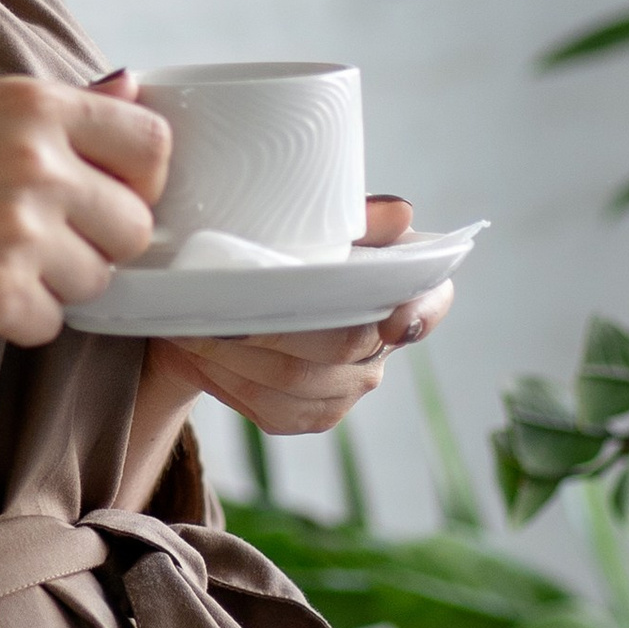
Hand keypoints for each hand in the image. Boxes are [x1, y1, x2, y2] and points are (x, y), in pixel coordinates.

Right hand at [0, 75, 172, 348]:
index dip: (135, 179)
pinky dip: (17, 318)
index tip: (102, 193)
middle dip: (97, 242)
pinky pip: (50, 322)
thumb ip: (57, 107)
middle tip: (36, 240)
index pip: (152, 144)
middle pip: (134, 226)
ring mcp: (18, 230)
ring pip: (97, 281)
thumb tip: (133, 82)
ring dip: (55, 283)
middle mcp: (36, 162)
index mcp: (33, 104)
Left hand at [143, 193, 454, 437]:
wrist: (229, 295)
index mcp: (401, 284)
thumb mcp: (308, 222)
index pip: (432, 301)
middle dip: (277, 325)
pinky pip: (274, 409)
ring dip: (239, 354)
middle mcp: (386, 342)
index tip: (395, 322)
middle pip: (342, 343)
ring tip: (195, 323)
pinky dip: (230, 381)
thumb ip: (354, 216)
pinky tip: (202, 354)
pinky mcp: (313, 415)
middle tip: (223, 304)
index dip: (421, 313)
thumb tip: (398, 213)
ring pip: (298, 381)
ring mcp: (352, 385)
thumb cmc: (279, 246)